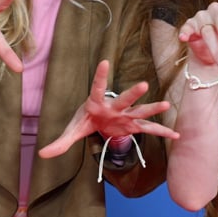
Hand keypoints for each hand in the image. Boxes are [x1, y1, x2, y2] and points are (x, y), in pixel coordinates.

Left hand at [38, 60, 175, 158]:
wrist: (98, 121)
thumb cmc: (84, 120)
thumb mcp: (72, 131)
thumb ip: (59, 143)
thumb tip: (42, 154)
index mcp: (96, 104)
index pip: (98, 88)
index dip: (101, 77)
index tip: (104, 62)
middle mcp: (114, 107)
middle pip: (124, 100)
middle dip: (132, 94)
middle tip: (143, 85)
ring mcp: (125, 116)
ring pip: (140, 112)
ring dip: (152, 109)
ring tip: (167, 105)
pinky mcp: (132, 126)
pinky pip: (149, 130)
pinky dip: (162, 134)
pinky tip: (176, 136)